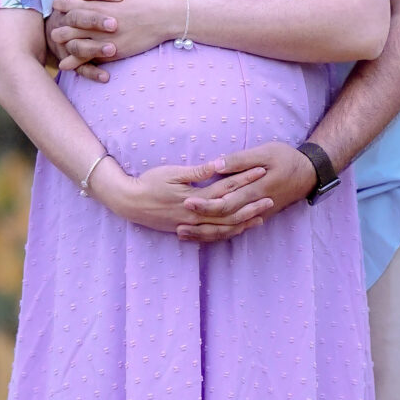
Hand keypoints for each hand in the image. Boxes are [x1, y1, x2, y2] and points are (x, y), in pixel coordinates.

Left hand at [49, 0, 181, 76]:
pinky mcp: (111, 51)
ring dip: (64, 45)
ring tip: (57, 46)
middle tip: (53, 30)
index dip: (63, 5)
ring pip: (74, 42)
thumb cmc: (147, 0)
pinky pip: (87, 58)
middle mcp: (97, 20)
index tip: (56, 5)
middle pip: (68, 25)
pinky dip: (74, 62)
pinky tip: (65, 65)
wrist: (164, 16)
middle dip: (59, 27)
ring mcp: (102, 37)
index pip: (72, 4)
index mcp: (99, 4)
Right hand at [91, 154, 273, 236]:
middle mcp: (196, 214)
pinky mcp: (187, 230)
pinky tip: (238, 229)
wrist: (129, 202)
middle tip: (271, 197)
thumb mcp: (173, 172)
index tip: (261, 171)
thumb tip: (219, 164)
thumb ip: (198, 171)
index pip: (226, 188)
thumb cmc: (149, 183)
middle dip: (251, 204)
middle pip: (230, 211)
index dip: (245, 179)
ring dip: (243, 222)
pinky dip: (227, 233)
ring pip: (223, 227)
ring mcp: (192, 225)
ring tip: (261, 216)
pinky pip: (211, 236)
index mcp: (195, 197)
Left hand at [177, 141, 318, 243]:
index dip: (206, 204)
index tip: (187, 201)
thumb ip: (240, 160)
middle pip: (224, 220)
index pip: (227, 202)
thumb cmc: (287, 158)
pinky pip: (236, 230)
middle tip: (177, 225)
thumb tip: (217, 165)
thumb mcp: (265, 152)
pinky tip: (203, 236)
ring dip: (206, 234)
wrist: (310, 173)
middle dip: (200, 224)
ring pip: (228, 230)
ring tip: (184, 234)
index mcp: (255, 190)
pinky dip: (219, 235)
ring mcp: (257, 215)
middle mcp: (255, 207)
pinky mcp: (258, 217)